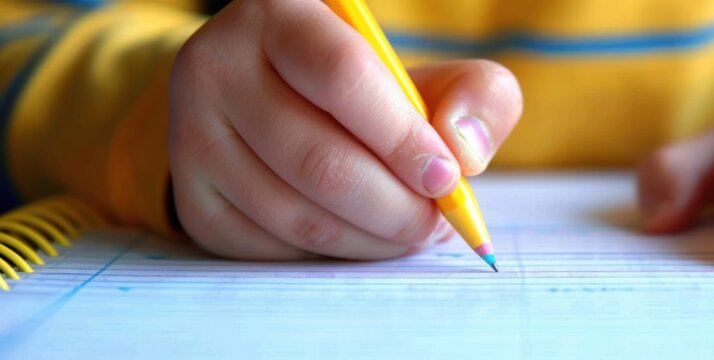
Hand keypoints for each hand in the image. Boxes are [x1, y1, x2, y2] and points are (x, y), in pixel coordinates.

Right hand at [169, 0, 521, 259]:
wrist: (283, 105)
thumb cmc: (373, 93)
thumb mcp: (431, 75)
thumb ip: (476, 96)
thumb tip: (465, 152)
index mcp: (276, 15)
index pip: (342, 78)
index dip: (402, 138)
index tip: (446, 178)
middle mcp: (216, 66)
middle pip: (319, 160)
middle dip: (396, 207)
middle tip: (435, 222)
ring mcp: (192, 135)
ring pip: (297, 214)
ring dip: (370, 239)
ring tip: (409, 231)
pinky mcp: (193, 197)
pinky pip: (274, 247)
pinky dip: (332, 254)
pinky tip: (362, 236)